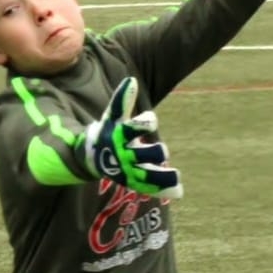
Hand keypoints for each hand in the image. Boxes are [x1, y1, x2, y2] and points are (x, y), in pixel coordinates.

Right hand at [86, 77, 181, 199]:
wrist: (93, 156)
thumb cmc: (109, 131)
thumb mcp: (113, 116)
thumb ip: (122, 100)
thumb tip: (132, 80)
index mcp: (118, 136)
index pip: (131, 129)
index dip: (144, 124)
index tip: (152, 121)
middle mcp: (123, 155)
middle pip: (141, 155)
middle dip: (154, 152)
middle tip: (162, 151)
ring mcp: (128, 171)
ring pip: (147, 175)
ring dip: (162, 177)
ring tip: (177, 176)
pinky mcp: (133, 182)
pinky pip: (149, 188)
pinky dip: (164, 190)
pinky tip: (179, 191)